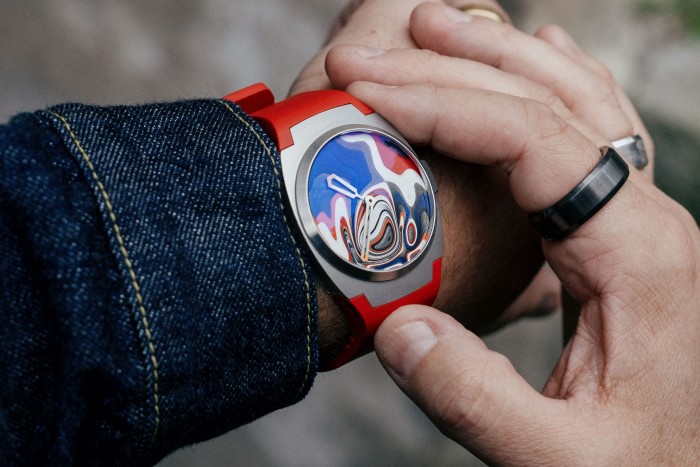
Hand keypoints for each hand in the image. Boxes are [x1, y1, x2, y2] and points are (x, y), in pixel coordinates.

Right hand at [338, 11, 698, 465]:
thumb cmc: (650, 466)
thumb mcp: (558, 457)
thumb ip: (472, 397)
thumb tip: (396, 326)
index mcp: (636, 252)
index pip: (528, 139)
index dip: (440, 105)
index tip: (367, 94)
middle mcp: (643, 216)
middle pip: (546, 100)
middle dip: (453, 67)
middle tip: (375, 54)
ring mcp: (636, 216)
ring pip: (571, 101)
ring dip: (498, 59)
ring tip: (436, 30)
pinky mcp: (618, 229)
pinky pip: (587, 128)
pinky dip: (549, 82)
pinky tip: (535, 56)